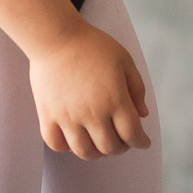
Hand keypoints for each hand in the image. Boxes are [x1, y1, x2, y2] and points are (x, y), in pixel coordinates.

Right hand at [28, 20, 150, 157]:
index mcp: (115, 99)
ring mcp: (68, 118)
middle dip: (122, 148)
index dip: (141, 142)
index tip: (144, 142)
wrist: (57, 38)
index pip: (132, 133)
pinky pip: (57, 145)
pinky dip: (68, 148)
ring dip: (97, 153)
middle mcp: (92, 113)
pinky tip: (75, 139)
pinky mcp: (48, 117)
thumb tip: (143, 115)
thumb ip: (137, 89)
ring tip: (101, 144)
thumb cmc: (95, 46)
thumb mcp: (125, 62)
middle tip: (124, 141)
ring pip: (84, 152)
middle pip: (110, 147)